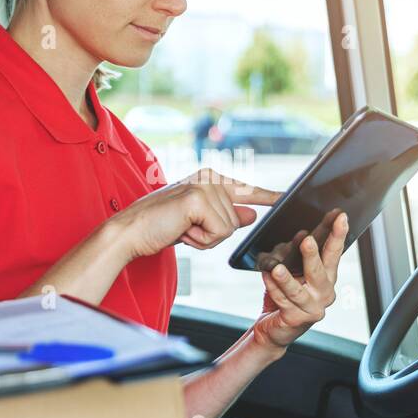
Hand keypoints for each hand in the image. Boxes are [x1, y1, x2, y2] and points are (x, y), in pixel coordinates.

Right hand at [110, 167, 281, 259]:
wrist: (130, 232)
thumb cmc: (160, 227)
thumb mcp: (199, 224)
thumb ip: (226, 218)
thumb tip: (252, 215)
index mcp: (209, 179)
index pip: (246, 190)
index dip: (268, 196)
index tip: (287, 196)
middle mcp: (209, 177)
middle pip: (237, 220)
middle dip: (212, 235)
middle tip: (185, 229)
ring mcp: (205, 185)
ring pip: (229, 228)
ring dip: (205, 238)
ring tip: (182, 228)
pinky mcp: (199, 197)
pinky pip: (220, 232)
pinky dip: (201, 240)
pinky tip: (182, 230)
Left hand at [253, 210, 347, 351]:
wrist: (276, 328)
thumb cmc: (286, 296)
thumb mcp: (293, 272)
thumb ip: (296, 255)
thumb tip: (299, 236)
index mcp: (327, 278)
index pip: (334, 253)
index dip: (338, 235)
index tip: (340, 217)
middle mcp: (324, 293)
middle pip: (320, 272)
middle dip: (312, 256)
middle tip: (307, 240)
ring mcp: (312, 308)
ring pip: (298, 291)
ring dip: (287, 279)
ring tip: (277, 268)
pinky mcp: (297, 319)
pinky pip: (283, 301)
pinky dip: (273, 288)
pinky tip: (266, 277)